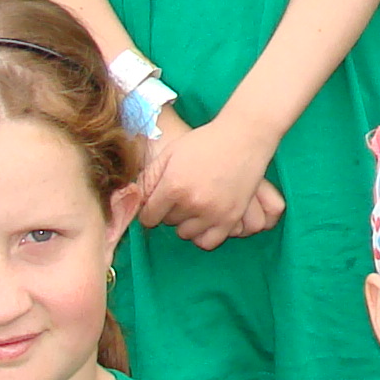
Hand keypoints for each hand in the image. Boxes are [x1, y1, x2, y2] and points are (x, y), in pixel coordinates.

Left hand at [139, 110, 286, 249]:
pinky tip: (204, 220)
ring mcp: (213, 213)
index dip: (148, 210)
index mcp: (173, 185)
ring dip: (185, 222)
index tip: (155, 203)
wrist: (243, 137)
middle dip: (169, 211)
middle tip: (180, 195)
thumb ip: (149, 177)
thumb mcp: (170, 153)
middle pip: (168, 223)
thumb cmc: (204, 142)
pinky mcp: (231, 218)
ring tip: (193, 205)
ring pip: (186, 233)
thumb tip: (136, 199)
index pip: (148, 217)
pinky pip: (208, 242)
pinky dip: (202, 235)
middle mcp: (192, 203)